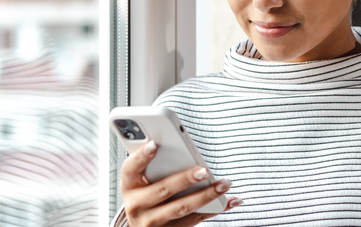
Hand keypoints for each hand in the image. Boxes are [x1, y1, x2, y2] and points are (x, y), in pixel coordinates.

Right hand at [121, 141, 242, 226]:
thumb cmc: (145, 194)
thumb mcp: (141, 180)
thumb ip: (154, 162)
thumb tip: (174, 141)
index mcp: (130, 185)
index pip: (130, 168)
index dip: (141, 156)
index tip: (154, 145)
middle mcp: (137, 205)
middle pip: (163, 189)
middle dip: (185, 179)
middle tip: (204, 170)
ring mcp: (153, 221)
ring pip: (183, 207)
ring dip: (206, 195)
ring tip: (224, 184)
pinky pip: (196, 219)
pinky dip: (215, 209)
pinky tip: (230, 200)